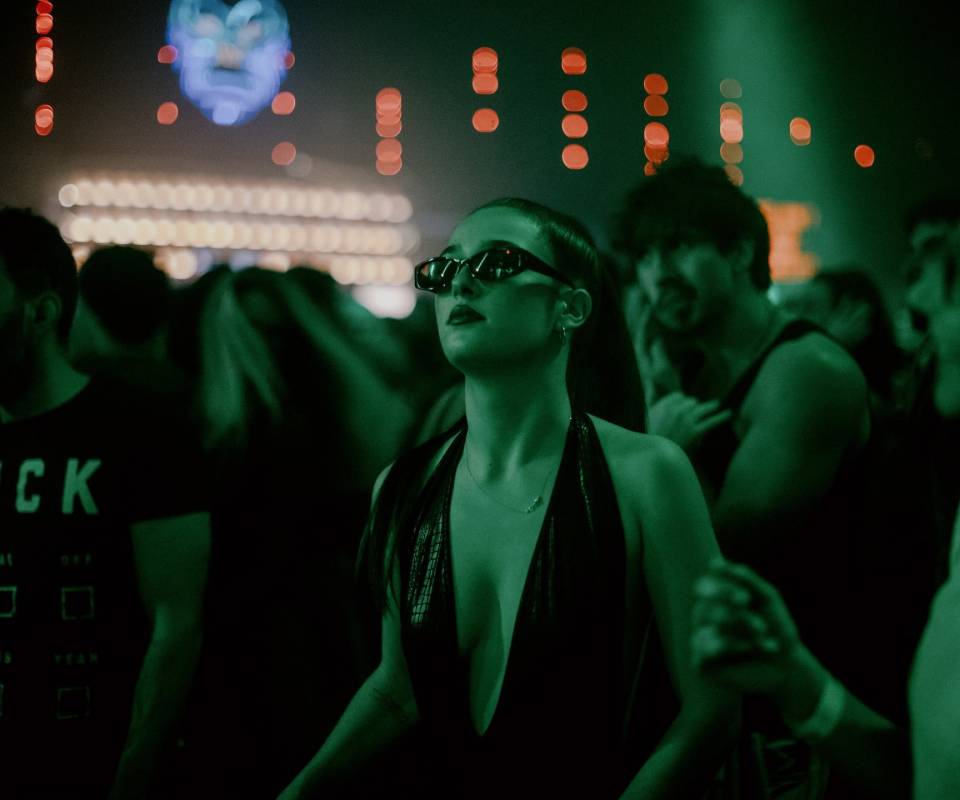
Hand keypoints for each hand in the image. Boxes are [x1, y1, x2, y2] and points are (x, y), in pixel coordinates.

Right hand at [646, 391, 731, 449]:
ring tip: (716, 405)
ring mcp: (686, 420)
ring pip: (702, 409)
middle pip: (691, 402)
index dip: (683, 401)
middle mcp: (675, 411)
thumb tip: (670, 404)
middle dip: (695, 406)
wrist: (656, 458)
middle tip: (701, 409)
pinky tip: (729, 414)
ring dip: (709, 407)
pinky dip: (721, 416)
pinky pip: (712, 421)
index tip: (688, 404)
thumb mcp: (648, 423)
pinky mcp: (695, 432)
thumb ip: (657, 411)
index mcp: (662, 407)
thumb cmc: (653, 443)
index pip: (678, 396)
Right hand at [691, 559, 826, 719]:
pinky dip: (735, 648)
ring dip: (742, 632)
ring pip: (710, 629)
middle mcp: (703, 618)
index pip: (704, 587)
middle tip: (760, 625)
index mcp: (715, 600)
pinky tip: (753, 650)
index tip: (746, 598)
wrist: (789, 666)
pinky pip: (707, 650)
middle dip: (737, 616)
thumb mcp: (767, 598)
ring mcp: (701, 640)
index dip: (722, 591)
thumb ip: (745, 578)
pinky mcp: (701, 663)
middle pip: (707, 608)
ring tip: (765, 637)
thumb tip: (714, 562)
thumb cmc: (776, 627)